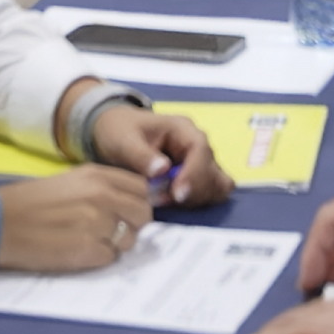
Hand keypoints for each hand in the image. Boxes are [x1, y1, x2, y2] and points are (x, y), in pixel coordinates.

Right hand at [0, 165, 156, 269]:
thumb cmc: (30, 201)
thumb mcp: (71, 180)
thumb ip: (103, 187)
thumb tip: (130, 202)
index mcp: (97, 176)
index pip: (142, 189)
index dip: (136, 202)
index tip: (126, 211)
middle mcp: (102, 197)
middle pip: (143, 215)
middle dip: (131, 225)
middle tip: (110, 230)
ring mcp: (96, 224)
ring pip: (129, 240)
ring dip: (114, 244)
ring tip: (87, 240)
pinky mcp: (87, 251)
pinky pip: (110, 258)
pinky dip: (98, 258)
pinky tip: (76, 250)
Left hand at [92, 102, 232, 207]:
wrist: (116, 133)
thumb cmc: (120, 132)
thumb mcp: (124, 141)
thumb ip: (142, 156)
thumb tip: (162, 171)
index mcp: (182, 129)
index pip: (200, 149)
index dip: (193, 174)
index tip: (177, 194)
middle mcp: (197, 145)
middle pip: (214, 171)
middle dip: (193, 191)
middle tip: (163, 200)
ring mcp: (199, 162)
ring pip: (217, 185)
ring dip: (197, 199)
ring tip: (167, 202)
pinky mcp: (196, 178)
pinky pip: (210, 194)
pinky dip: (197, 203)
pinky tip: (173, 205)